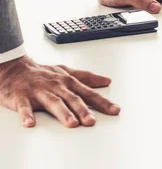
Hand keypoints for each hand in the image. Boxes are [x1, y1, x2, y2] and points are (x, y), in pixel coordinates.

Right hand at [0, 56, 119, 127]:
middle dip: (83, 110)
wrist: (15, 68)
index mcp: (68, 82)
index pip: (88, 93)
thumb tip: (106, 81)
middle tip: (92, 121)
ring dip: (63, 113)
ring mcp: (39, 91)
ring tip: (71, 123)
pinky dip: (26, 115)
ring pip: (53, 102)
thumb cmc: (43, 73)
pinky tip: (30, 123)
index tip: (115, 110)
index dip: (102, 102)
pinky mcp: (21, 97)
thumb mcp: (67, 72)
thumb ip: (87, 78)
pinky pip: (24, 107)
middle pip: (72, 99)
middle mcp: (57, 86)